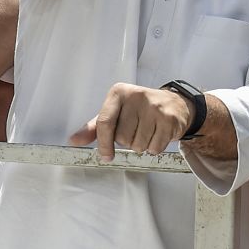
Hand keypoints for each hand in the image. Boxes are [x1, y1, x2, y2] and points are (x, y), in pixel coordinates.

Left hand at [69, 82, 194, 160]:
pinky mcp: (169, 119)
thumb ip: (95, 127)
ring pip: (138, 145)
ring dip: (142, 145)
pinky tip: (158, 134)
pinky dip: (155, 147)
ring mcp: (154, 107)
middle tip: (137, 129)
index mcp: (119, 93)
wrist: (175, 104)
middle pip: (122, 138)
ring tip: (148, 131)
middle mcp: (137, 96)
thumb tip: (74, 140)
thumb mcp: (116, 112)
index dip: (103, 143)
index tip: (106, 156)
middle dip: (128, 141)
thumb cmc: (140, 110)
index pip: (105, 122)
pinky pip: (154, 148)